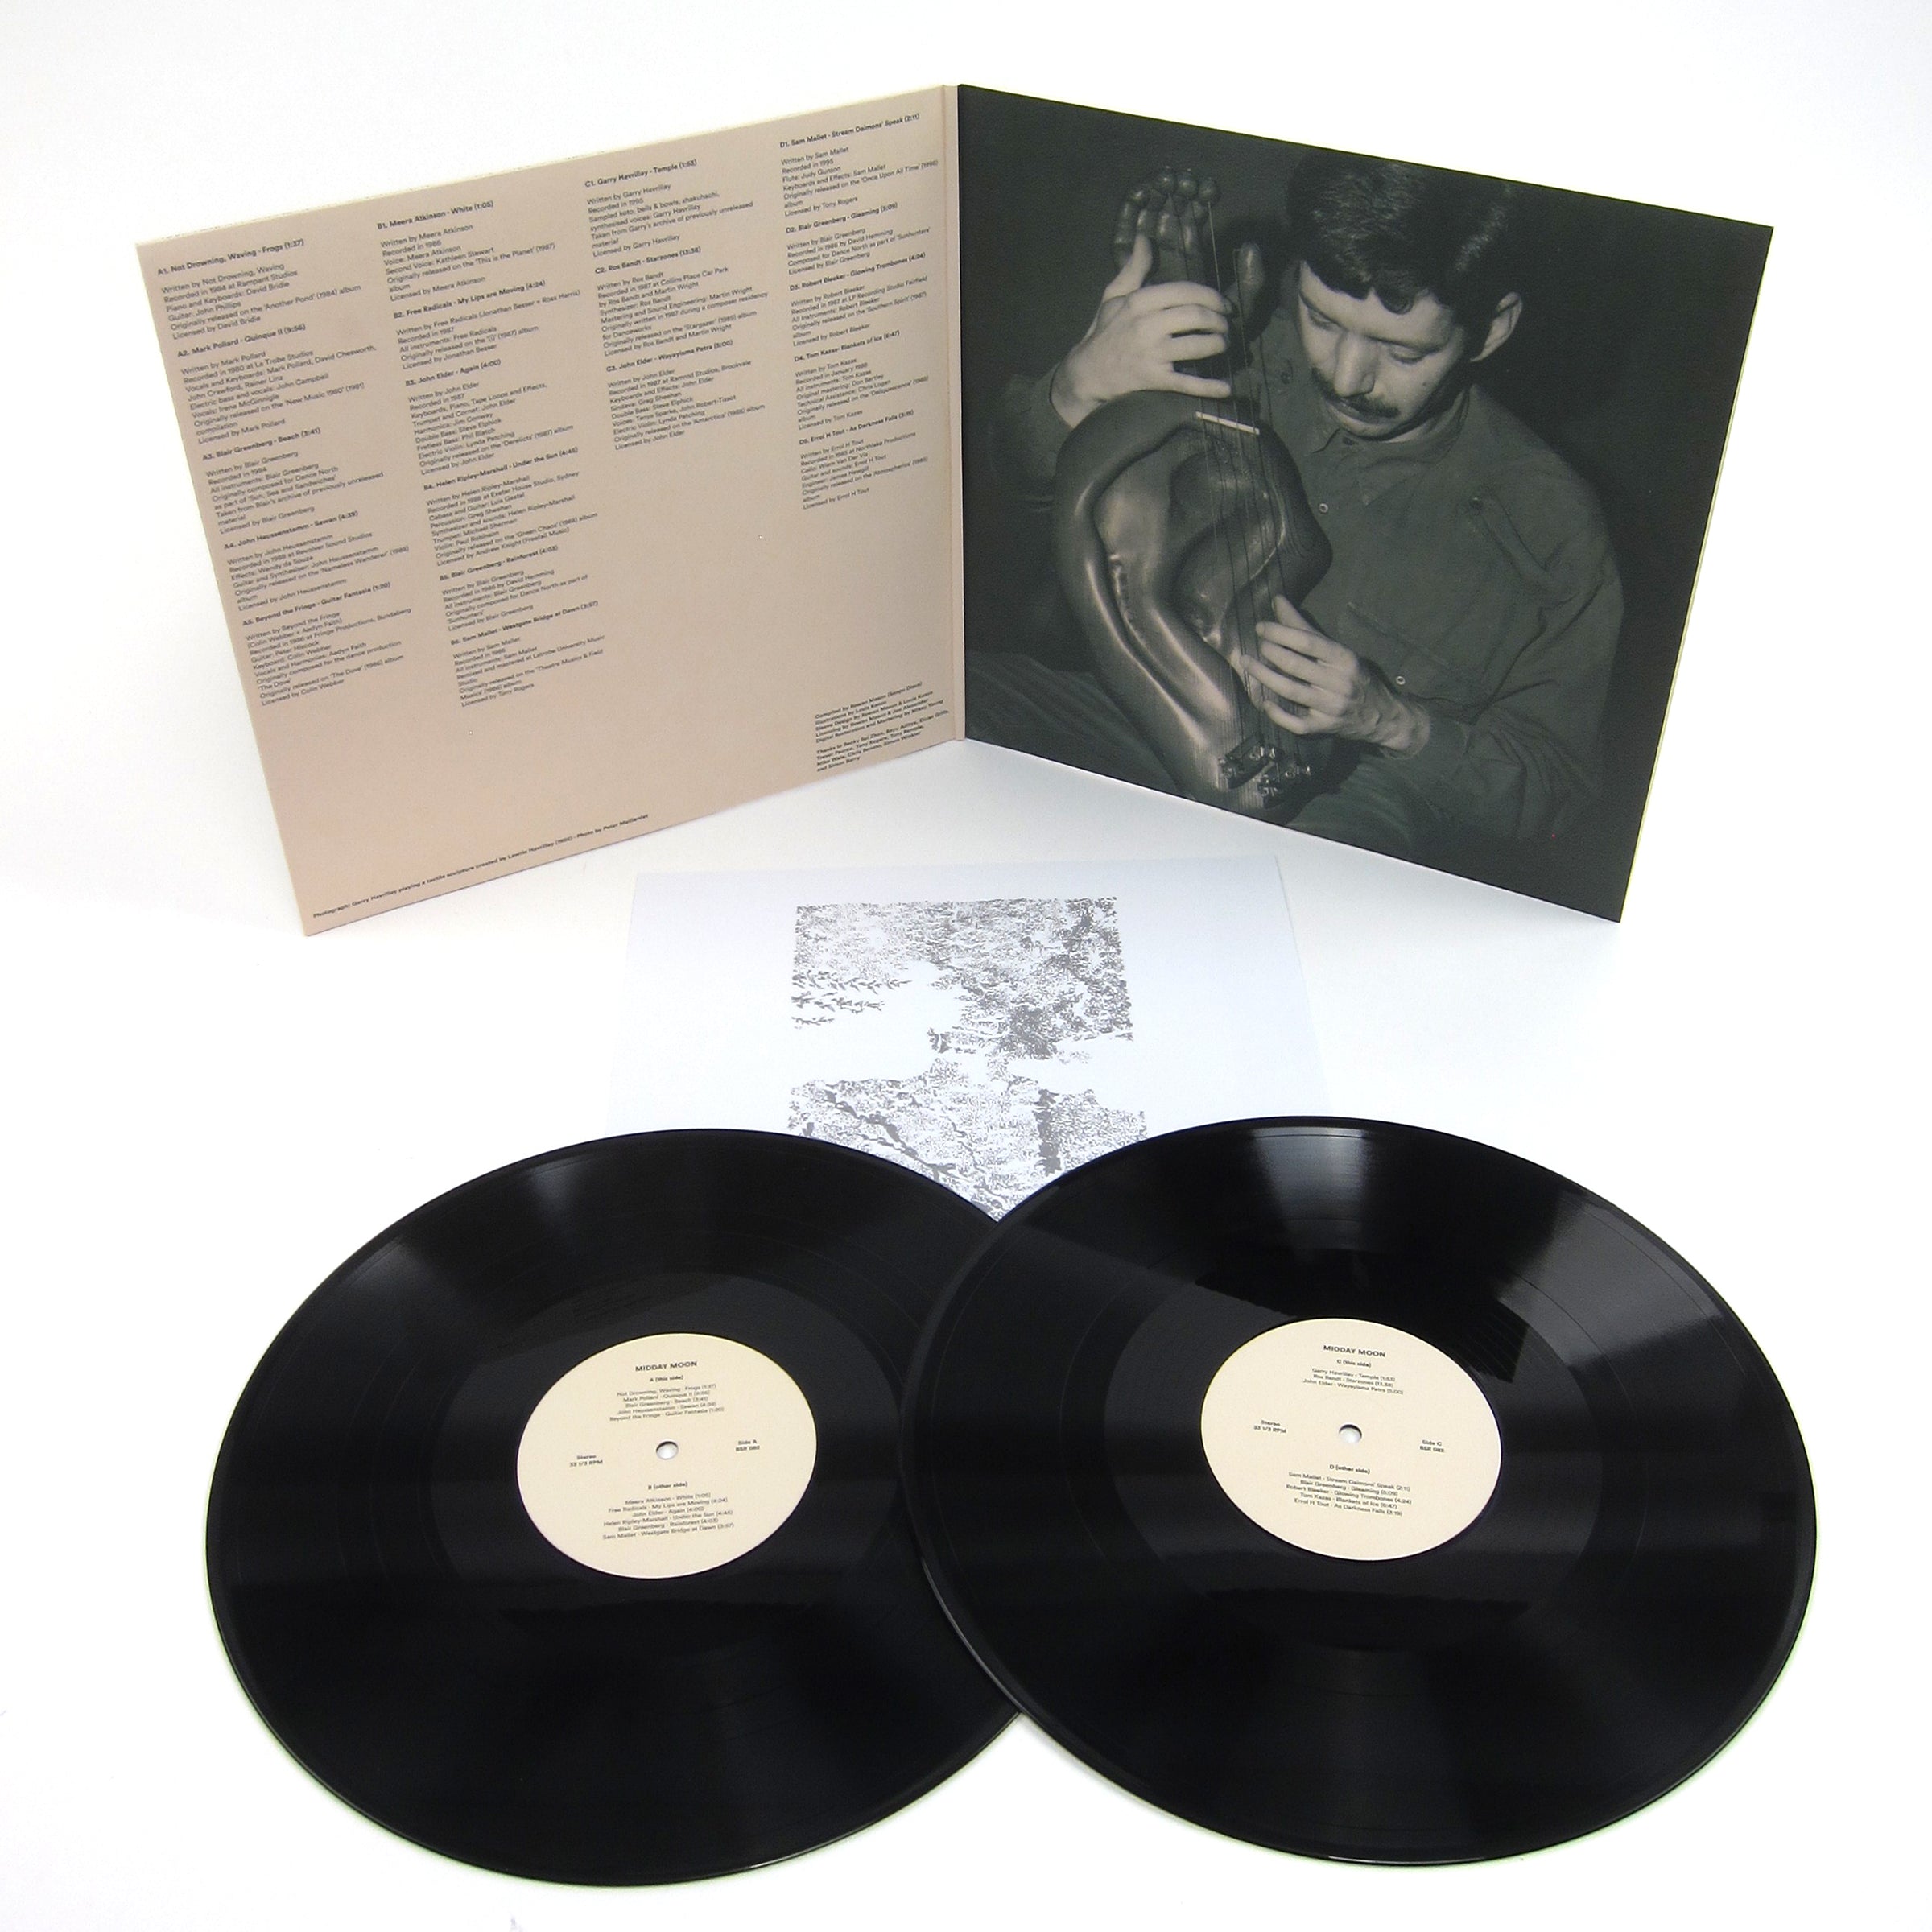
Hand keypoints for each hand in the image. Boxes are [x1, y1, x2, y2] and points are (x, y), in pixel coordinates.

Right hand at [1051, 236, 1234, 428]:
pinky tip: (1226, 388)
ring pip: (1196, 346)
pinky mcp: (1154, 380)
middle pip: (1196, 316)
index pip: (1184, 291)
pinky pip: (1187, 382)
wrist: (1087, 373)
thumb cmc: (1105, 332)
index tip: (1223, 304)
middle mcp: (1146, 326)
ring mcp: (1151, 354)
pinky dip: (1209, 387)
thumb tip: (1144, 238)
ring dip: (1218, 344)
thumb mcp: (1114, 296)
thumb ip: (1133, 268)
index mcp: (1139, 302)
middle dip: (1218, 320)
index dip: (1211, 296)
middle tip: (1226, 325)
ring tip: (1224, 344)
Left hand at [1240, 595, 1431, 752]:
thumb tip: (1277, 601)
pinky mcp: (1323, 727)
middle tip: (1255, 645)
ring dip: (1265, 677)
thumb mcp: (1337, 650)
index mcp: (1344, 658)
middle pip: (1296, 666)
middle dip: (1271, 653)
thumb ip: (1305, 628)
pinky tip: (1264, 703)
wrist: (1380, 715)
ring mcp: (1331, 707)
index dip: (1281, 633)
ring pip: (1292, 692)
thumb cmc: (1353, 676)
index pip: (1308, 642)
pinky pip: (1296, 723)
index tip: (1261, 627)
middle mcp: (1339, 682)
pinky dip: (1278, 714)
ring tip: (1247, 664)